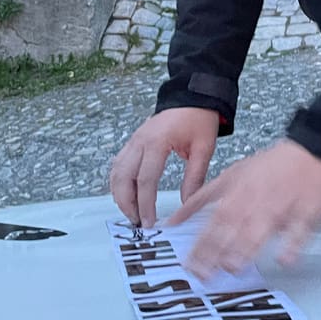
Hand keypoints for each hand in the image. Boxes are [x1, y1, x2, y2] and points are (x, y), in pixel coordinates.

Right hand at [110, 107, 218, 226]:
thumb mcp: (204, 148)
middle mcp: (140, 141)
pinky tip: (126, 195)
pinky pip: (119, 165)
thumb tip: (186, 203)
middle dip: (128, 204)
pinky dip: (119, 183)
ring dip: (120, 195)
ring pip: (116, 173)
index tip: (150, 221)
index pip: (145, 180)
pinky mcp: (133, 141)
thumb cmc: (199, 118)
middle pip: (123, 179)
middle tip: (138, 223)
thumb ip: (195, 177)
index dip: (145, 204)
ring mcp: (133, 140)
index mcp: (157, 142)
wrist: (193, 97)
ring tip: (132, 214)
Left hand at [165, 141, 320, 277]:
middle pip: (233, 229)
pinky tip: (285, 259)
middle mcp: (257, 201)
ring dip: (246, 249)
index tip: (189, 265)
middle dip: (216, 253)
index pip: (213, 223)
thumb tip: (175, 218)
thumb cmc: (274, 164)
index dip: (200, 245)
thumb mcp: (233, 173)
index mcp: (238, 193)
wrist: (313, 149)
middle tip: (204, 275)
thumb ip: (203, 196)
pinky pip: (300, 230)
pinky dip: (292, 244)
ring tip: (233, 267)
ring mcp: (282, 206)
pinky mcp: (307, 210)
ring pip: (262, 229)